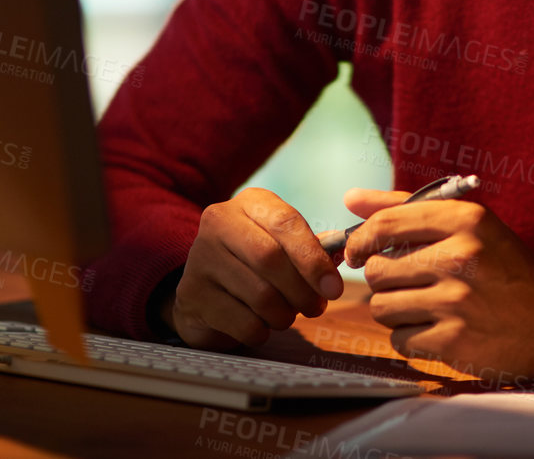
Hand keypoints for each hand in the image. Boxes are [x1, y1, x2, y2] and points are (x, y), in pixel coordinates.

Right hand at [162, 188, 344, 348]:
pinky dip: (262, 330)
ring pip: (260, 295)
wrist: (205, 286)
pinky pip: (243, 323)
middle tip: (315, 307)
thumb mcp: (281, 243)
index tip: (333, 288)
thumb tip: (341, 256)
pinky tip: (260, 324)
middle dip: (302, 291)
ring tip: (286, 314)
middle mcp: (219, 222)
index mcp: (249, 203)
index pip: (286, 223)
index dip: (313, 259)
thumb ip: (312, 247)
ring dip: (284, 314)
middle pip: (271, 260)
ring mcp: (200, 258)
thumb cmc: (254, 262)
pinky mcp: (192, 295)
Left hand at [341, 187, 533, 382]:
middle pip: (377, 271)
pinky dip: (410, 337)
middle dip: (385, 280)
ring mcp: (456, 302)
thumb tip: (349, 198)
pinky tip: (437, 329)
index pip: (385, 224)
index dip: (360, 240)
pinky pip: (399, 339)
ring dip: (396, 310)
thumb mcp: (470, 225)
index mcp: (465, 220)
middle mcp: (460, 257)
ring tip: (426, 306)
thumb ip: (407, 208)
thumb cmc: (506, 268)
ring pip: (382, 307)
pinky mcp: (454, 342)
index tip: (358, 252)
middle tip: (411, 283)